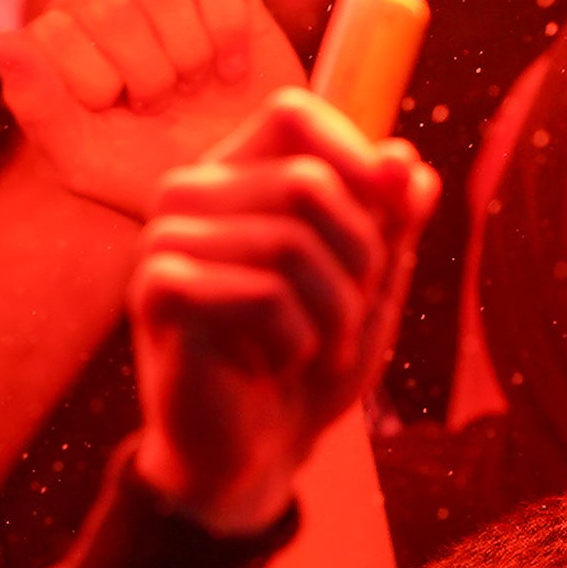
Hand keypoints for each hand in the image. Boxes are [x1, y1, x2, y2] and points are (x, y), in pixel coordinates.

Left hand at [0, 0, 299, 218]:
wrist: (243, 180)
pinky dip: (226, 30)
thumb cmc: (155, 173)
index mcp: (57, 44)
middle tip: (161, 107)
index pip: (54, 31)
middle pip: (107, 8)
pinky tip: (230, 69)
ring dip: (186, 52)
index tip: (116, 113)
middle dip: (144, 73)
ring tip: (194, 88)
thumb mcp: (87, 161)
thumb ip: (38, 105)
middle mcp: (98, 7)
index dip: (95, 81)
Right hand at [123, 91, 426, 535]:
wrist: (254, 452)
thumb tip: (406, 160)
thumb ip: (388, 221)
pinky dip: (298, 341)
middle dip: (360, 261)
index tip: (385, 224)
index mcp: (234, 176)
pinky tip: (275, 364)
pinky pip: (265, 294)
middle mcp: (188, 194)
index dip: (355, 159)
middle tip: (351, 318)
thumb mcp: (369, 285)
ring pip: (293, 242)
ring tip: (320, 349)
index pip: (294, 116)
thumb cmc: (307, 359)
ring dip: (336, 313)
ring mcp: (164, 240)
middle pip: (310, 183)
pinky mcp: (159, 292)